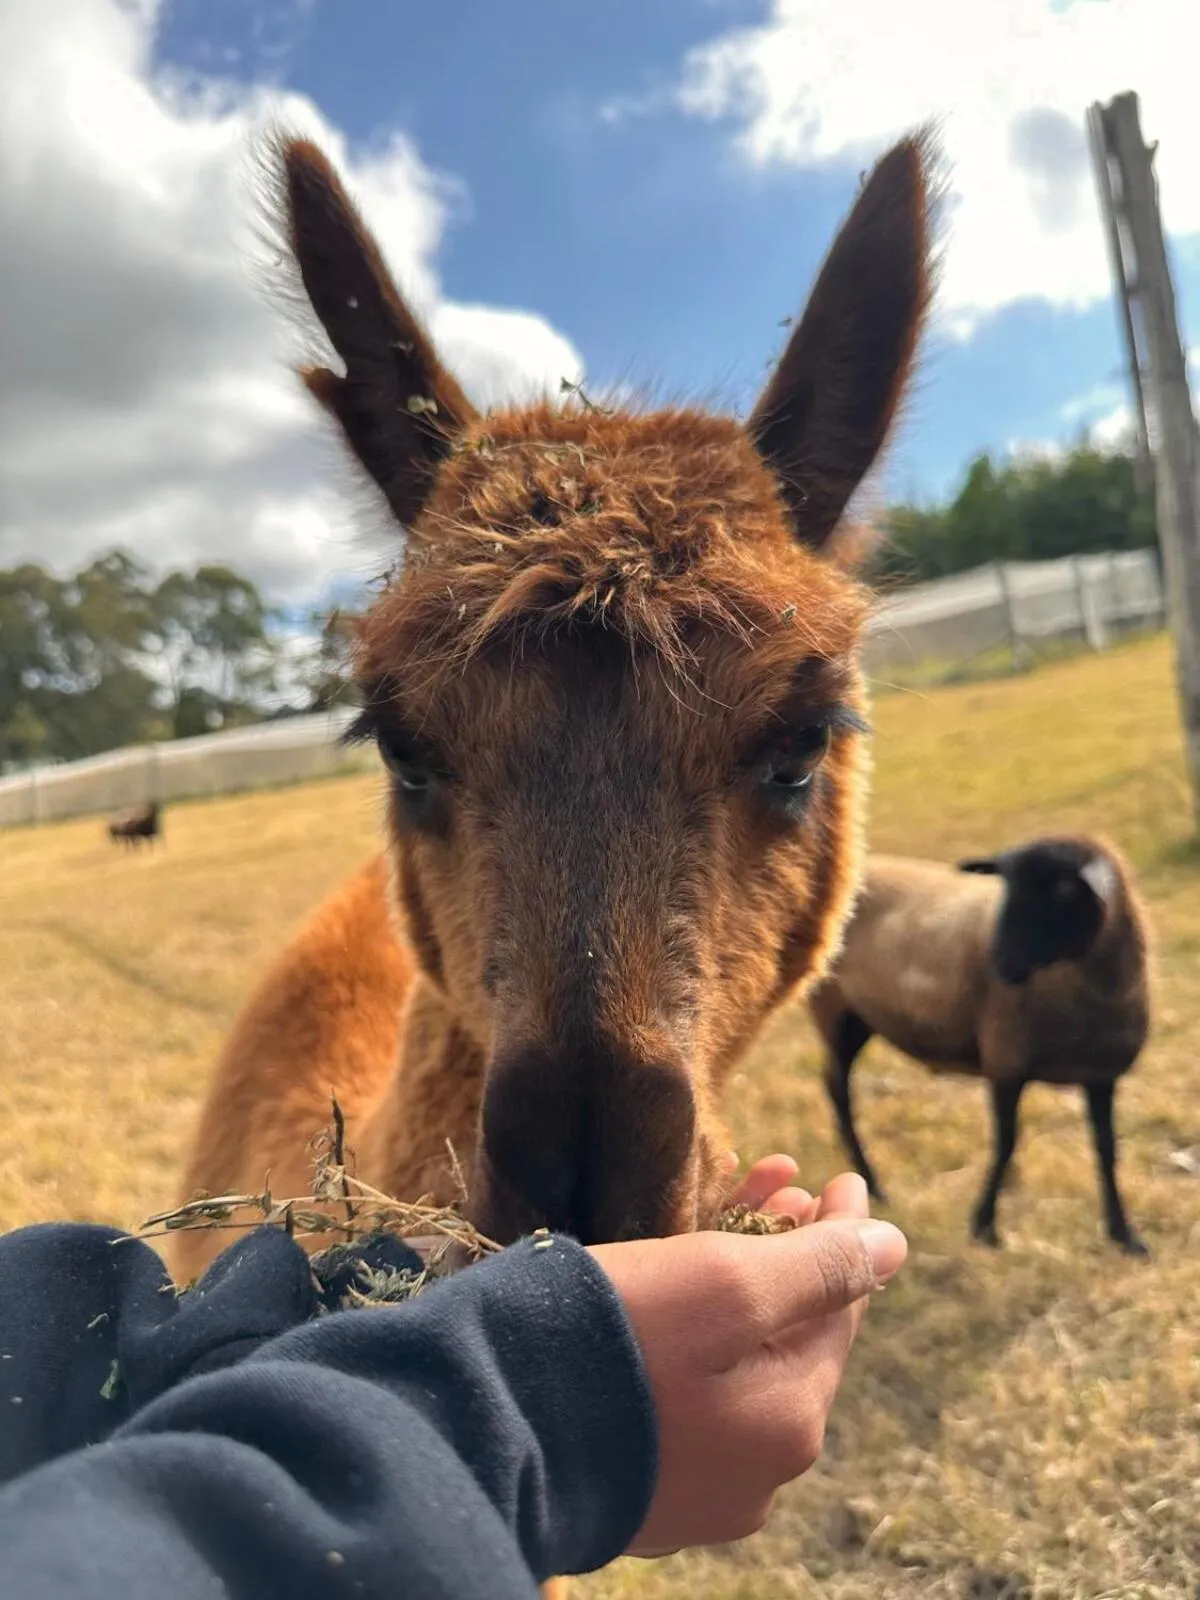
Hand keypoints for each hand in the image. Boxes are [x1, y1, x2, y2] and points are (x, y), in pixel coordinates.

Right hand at [590, 1163, 901, 1557]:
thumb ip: (818, 1267)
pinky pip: (690, 1395)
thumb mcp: (723, 1283)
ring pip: (738, 1365)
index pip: (838, 1310)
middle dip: (789, 1254)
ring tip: (729, 1219)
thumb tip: (893, 1246)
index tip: (839, 1177)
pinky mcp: (637, 1484)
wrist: (482, 1419)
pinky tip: (675, 1290)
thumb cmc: (608, 1339)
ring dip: (742, 1289)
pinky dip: (697, 1336)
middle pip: (788, 1340)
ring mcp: (694, 1490)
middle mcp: (755, 1476)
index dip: (842, 1235)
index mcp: (789, 1426)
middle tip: (781, 1186)